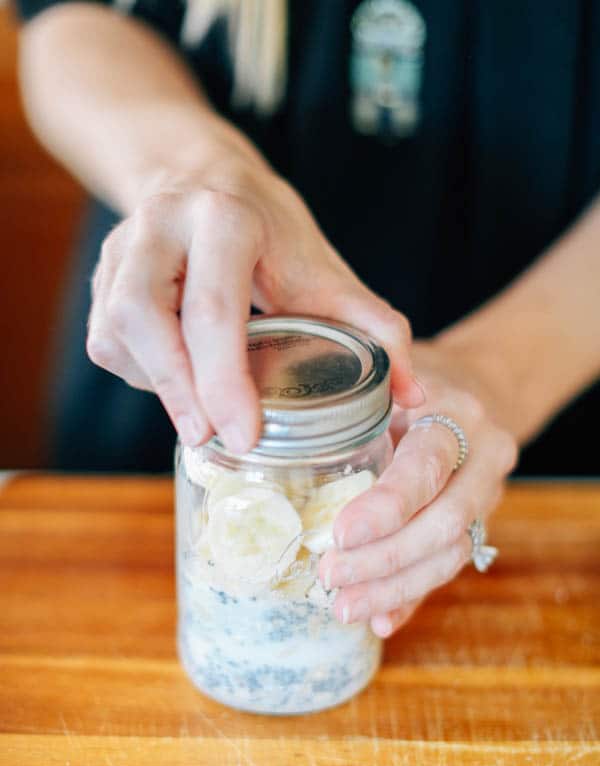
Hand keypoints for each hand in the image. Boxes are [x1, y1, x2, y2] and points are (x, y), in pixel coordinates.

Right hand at [86, 155, 422, 453]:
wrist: (204, 177)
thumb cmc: (270, 232)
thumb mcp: (325, 268)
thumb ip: (372, 324)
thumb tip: (414, 394)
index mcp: (223, 218)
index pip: (212, 307)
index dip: (224, 380)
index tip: (244, 436)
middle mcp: (161, 226)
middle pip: (144, 316)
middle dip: (179, 390)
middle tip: (212, 441)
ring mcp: (121, 248)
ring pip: (115, 332)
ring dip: (158, 385)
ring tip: (199, 418)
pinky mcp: (101, 277)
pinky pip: (107, 340)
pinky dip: (142, 375)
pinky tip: (176, 382)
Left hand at [319, 340, 517, 637]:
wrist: (475, 387)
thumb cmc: (413, 375)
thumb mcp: (389, 369)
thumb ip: (354, 396)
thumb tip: (277, 426)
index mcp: (460, 416)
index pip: (427, 467)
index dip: (387, 506)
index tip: (340, 534)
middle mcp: (484, 459)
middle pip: (444, 523)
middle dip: (385, 559)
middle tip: (330, 576)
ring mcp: (487, 497)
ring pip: (450, 555)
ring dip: (394, 588)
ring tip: (344, 608)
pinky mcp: (477, 525)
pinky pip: (447, 569)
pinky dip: (411, 597)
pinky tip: (380, 621)